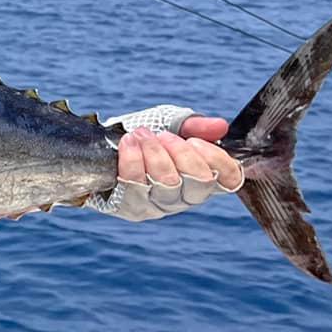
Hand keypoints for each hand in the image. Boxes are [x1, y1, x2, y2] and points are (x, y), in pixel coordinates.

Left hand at [98, 108, 244, 222]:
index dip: (220, 162)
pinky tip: (128, 144)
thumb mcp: (170, 123)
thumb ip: (195, 125)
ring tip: (142, 135)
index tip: (196, 141)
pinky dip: (132, 162)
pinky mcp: (131, 208)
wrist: (102, 147)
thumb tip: (219, 127)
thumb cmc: (144, 137)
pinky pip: (135, 190)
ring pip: (167, 187)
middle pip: (199, 185)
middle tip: (163, 136)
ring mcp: (158, 206)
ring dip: (155, 155)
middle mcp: (185, 197)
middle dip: (182, 154)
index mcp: (203, 178)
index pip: (230, 180)